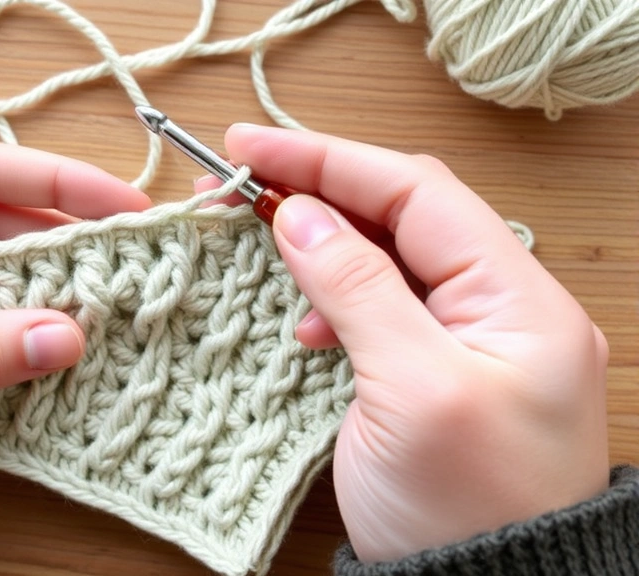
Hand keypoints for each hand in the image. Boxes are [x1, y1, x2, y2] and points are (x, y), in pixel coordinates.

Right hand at [222, 125, 608, 561]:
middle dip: (317, 191)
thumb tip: (299, 214)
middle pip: (401, 215)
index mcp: (519, 299)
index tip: (247, 147)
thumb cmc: (464, 512)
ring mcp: (470, 339)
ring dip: (321, 244)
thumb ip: (358, 289)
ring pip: (386, 258)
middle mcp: (502, 306)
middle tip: (236, 184)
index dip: (327, 160)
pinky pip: (382, 307)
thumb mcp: (410, 390)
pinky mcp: (438, 371)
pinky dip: (335, 301)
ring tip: (259, 245)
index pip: (415, 192)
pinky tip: (306, 326)